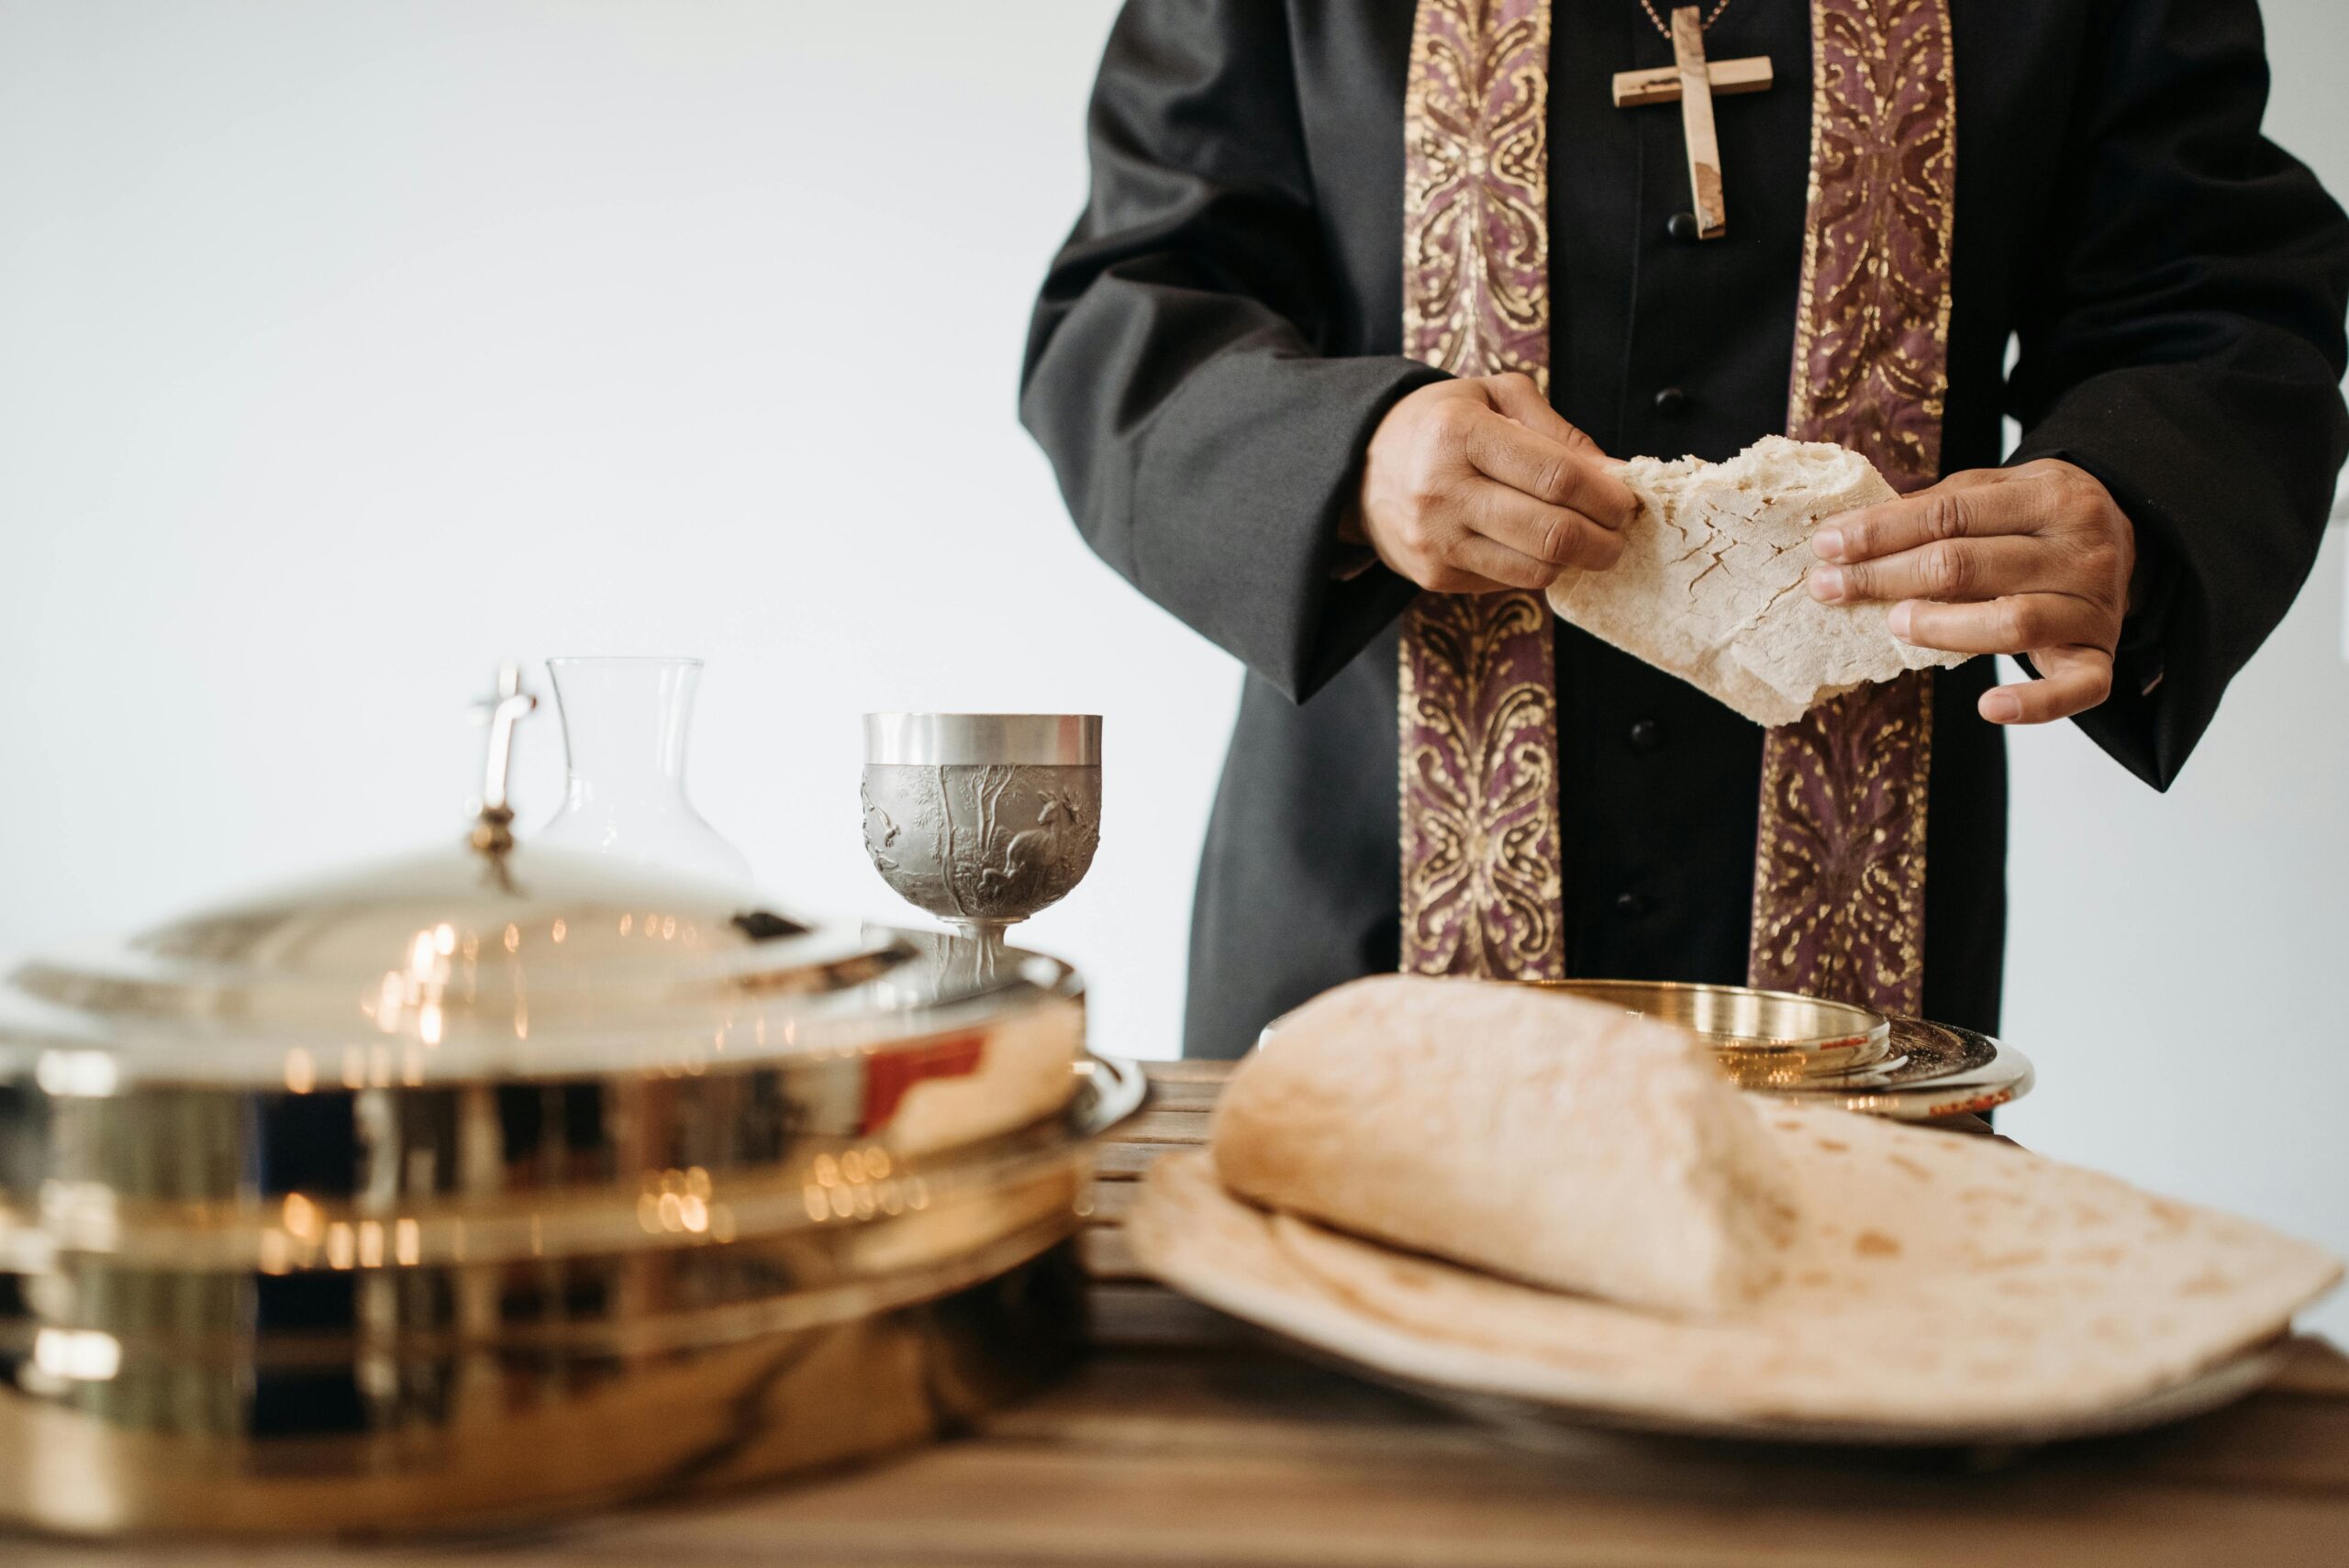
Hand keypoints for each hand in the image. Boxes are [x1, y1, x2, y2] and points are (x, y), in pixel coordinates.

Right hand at [1347, 374, 1634, 592]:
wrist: (1360, 468)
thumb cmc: (1440, 424)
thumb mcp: (1493, 397)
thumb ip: (1557, 431)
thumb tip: (1613, 475)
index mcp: (1459, 434)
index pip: (1557, 477)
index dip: (1606, 494)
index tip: (1626, 499)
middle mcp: (1442, 491)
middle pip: (1553, 533)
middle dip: (1604, 538)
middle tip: (1618, 531)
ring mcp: (1436, 541)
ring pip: (1537, 570)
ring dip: (1577, 560)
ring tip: (1588, 540)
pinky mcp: (1435, 576)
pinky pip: (1510, 582)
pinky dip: (1538, 567)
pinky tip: (1537, 545)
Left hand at [1806, 460, 2135, 724]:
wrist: (2129, 537)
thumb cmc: (2038, 519)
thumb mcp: (1998, 491)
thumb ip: (1938, 507)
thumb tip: (1850, 532)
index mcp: (2050, 494)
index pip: (1949, 514)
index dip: (1881, 532)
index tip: (1827, 547)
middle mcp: (2079, 549)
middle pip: (1967, 565)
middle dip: (1887, 577)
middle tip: (1830, 589)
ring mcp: (2094, 606)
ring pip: (2012, 622)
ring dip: (1942, 626)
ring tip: (1895, 623)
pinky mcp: (2101, 656)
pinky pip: (2077, 689)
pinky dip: (2034, 704)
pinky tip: (1989, 706)